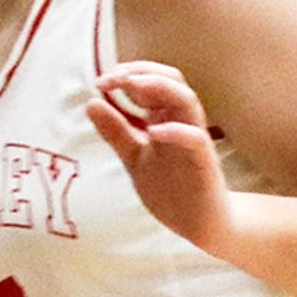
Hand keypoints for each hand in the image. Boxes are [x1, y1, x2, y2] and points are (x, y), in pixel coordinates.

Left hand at [88, 61, 231, 256]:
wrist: (200, 225)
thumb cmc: (171, 188)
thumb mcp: (133, 157)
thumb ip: (115, 132)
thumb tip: (91, 102)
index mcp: (165, 118)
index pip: (151, 81)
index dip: (126, 73)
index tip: (100, 81)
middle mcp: (182, 122)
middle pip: (173, 80)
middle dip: (141, 72)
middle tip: (111, 78)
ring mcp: (195, 140)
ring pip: (187, 101)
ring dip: (159, 88)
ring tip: (131, 86)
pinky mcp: (204, 162)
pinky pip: (196, 139)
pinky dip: (177, 131)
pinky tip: (153, 131)